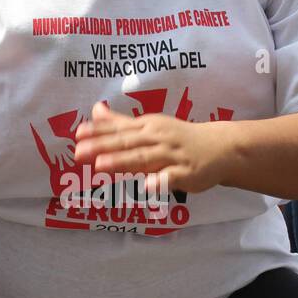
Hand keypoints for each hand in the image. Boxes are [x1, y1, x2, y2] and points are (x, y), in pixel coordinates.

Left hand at [73, 101, 224, 194]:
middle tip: (79, 153)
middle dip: (103, 147)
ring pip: (144, 158)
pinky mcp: (186, 173)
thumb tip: (94, 111)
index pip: (119, 129)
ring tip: (101, 165)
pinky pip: (172, 177)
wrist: (220, 147)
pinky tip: (148, 186)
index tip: (77, 135)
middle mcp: (157, 138)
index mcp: (147, 127)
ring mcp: (172, 156)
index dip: (98, 132)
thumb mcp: (150, 126)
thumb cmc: (178, 137)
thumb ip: (121, 122)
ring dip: (123, 161)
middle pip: (127, 143)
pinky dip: (160, 181)